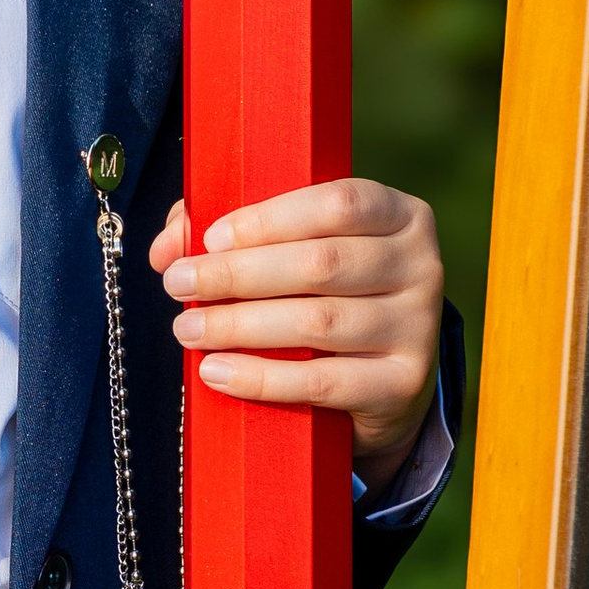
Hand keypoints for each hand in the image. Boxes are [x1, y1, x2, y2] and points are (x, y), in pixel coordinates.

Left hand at [153, 175, 444, 480]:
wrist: (385, 378)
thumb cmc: (328, 294)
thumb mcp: (295, 250)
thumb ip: (235, 233)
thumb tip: (168, 245)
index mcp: (399, 215)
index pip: (338, 204)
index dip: (269, 219)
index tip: (210, 238)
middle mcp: (420, 266)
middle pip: (321, 264)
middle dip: (237, 274)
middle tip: (178, 282)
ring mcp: (418, 328)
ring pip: (318, 323)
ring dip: (239, 326)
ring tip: (187, 328)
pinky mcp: (402, 384)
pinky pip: (322, 381)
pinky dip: (262, 377)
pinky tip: (218, 371)